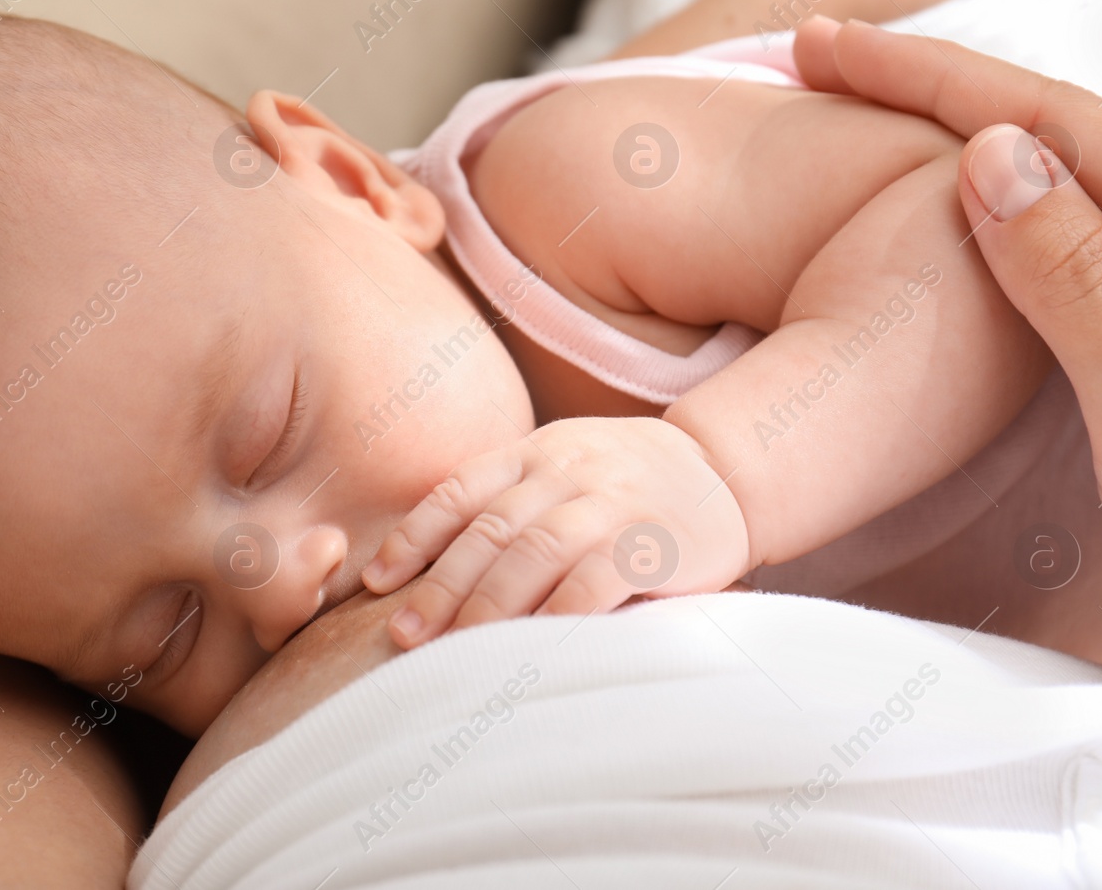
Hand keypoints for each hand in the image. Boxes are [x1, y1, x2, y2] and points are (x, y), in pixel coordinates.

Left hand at [360, 416, 749, 648]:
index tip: (376, 582)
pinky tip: (529, 649)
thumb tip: (427, 568)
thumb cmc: (626, 482)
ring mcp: (610, 503)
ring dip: (486, 606)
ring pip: (533, 554)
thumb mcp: (565, 467)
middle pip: (488, 531)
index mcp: (536, 452)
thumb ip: (510, 501)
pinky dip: (557, 616)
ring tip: (451, 650)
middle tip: (403, 636)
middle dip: (439, 586)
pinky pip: (594, 581)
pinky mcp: (652, 541)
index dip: (413, 537)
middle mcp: (567, 471)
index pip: (460, 491)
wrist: (725, 469)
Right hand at [794, 14, 1101, 695]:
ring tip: (874, 115)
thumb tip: (996, 154)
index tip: (830, 49)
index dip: (936, 81)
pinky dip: (1005, 232)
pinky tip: (965, 223)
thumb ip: (1079, 284)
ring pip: (1075, 197)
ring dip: (967, 151)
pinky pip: (1088, 260)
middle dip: (941, 93)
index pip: (1067, 129)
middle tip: (829, 60)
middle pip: (1068, 142)